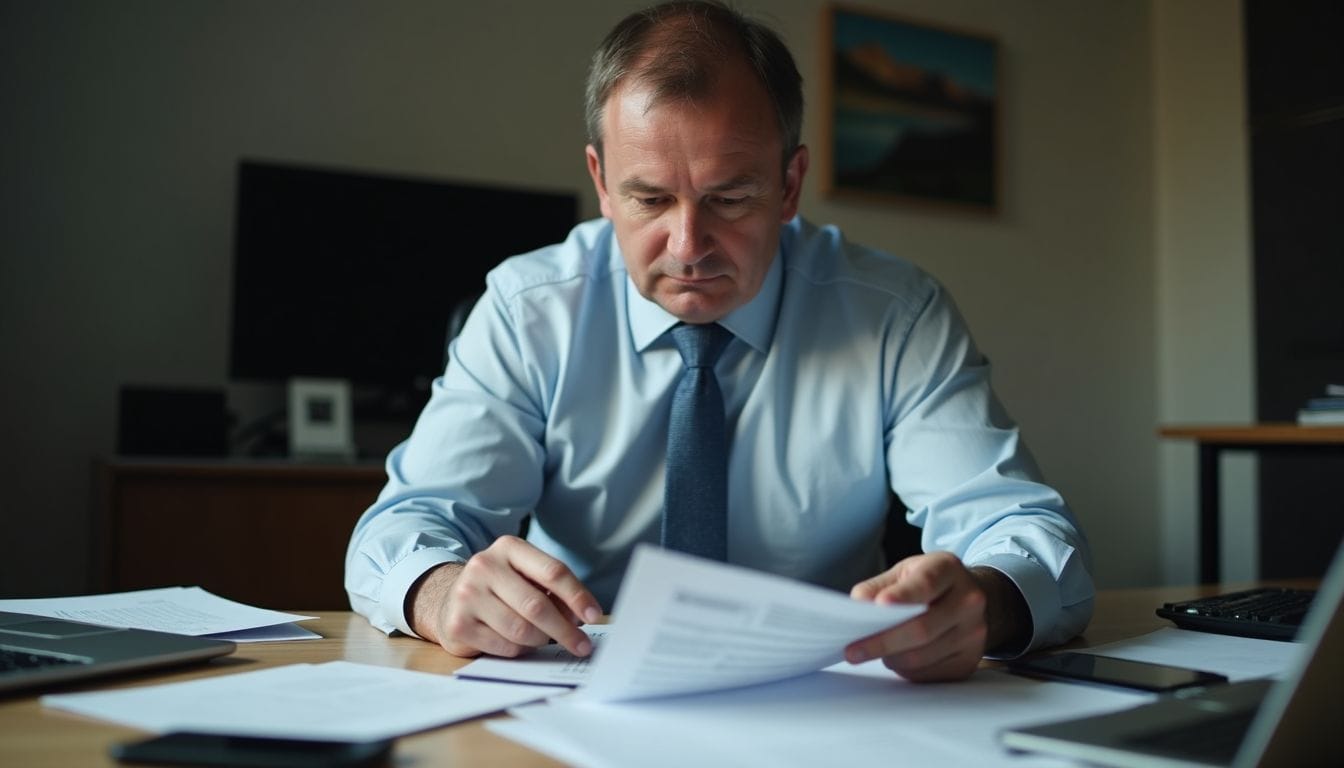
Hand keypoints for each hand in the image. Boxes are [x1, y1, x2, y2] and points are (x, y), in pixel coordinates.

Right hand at [405, 535, 602, 658]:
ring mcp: (468, 594)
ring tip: (542, 639)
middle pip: (537, 605)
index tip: (594, 615)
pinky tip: (517, 643)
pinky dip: (519, 650)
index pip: (552, 571)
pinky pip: (504, 646)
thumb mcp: (525, 577)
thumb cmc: (500, 589)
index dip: (577, 596)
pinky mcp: (459, 624)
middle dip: (565, 629)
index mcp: (508, 548)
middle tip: (582, 646)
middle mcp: (485, 566)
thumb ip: (553, 591)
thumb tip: (580, 618)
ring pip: (521, 630)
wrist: (450, 600)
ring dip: (540, 640)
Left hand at [844, 552, 1024, 681]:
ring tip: (874, 651)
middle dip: (882, 642)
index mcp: (948, 569)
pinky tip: (897, 658)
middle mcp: (968, 600)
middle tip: (851, 651)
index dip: (902, 596)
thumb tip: (857, 606)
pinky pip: (929, 673)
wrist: (969, 598)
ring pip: (923, 656)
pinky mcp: (969, 660)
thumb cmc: (928, 583)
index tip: (879, 605)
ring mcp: (973, 632)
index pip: (925, 583)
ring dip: (891, 658)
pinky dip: (905, 669)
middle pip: (922, 628)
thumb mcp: (904, 572)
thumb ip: (877, 586)